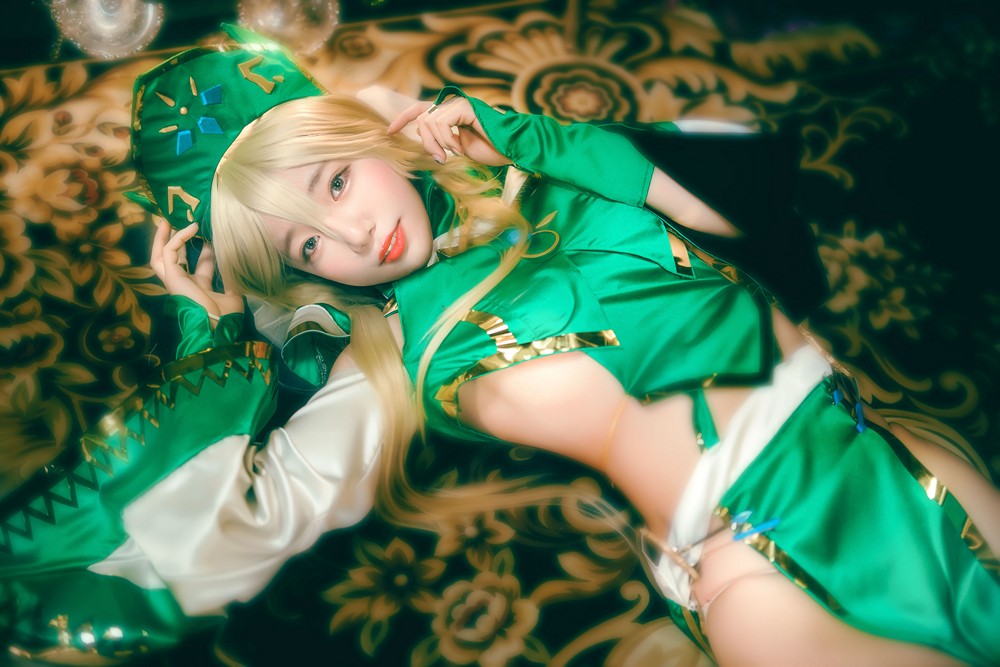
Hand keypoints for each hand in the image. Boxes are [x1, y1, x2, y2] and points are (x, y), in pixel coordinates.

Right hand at [150, 219, 243, 318]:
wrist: (215, 326)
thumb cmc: (224, 315)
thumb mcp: (233, 296)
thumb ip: (233, 282)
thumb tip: (238, 270)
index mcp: (199, 288)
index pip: (198, 267)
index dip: (204, 252)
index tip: (211, 238)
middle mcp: (184, 283)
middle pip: (172, 259)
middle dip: (175, 242)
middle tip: (180, 224)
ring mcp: (175, 279)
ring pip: (160, 255)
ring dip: (163, 237)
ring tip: (167, 220)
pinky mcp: (171, 275)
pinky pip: (168, 251)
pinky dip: (177, 238)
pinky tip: (191, 228)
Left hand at [387, 96, 510, 166]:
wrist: (512, 148)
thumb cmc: (490, 150)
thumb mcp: (458, 147)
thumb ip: (440, 141)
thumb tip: (422, 139)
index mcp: (450, 114)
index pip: (419, 110)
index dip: (403, 119)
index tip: (389, 132)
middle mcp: (452, 105)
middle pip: (422, 120)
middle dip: (426, 143)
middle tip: (440, 158)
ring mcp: (459, 104)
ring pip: (429, 123)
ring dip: (437, 144)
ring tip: (452, 154)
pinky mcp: (465, 107)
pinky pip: (441, 123)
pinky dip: (447, 140)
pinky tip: (460, 147)